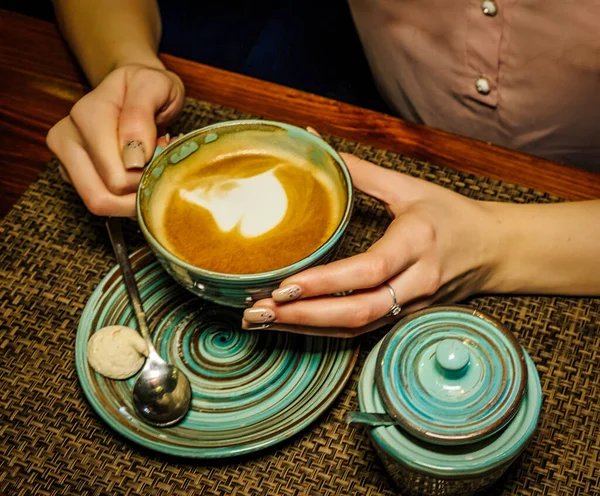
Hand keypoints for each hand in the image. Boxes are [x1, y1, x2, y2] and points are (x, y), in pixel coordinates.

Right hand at [46, 63, 184, 216]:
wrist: (136, 87)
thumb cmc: (148, 87)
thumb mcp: (154, 86)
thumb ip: (141, 116)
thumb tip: (133, 159)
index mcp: (86, 117)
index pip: (116, 176)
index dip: (147, 177)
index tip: (165, 153)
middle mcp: (67, 139)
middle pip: (101, 198)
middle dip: (139, 193)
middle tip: (159, 167)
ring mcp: (66, 160)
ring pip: (101, 205)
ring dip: (134, 196)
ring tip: (150, 169)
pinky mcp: (73, 176)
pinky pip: (104, 203)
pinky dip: (128, 196)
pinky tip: (140, 173)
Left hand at [242, 153, 499, 336]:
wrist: (494, 251)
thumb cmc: (452, 216)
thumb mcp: (410, 187)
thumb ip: (362, 171)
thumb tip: (318, 144)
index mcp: (417, 241)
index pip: (368, 270)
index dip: (325, 282)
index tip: (284, 285)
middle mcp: (417, 281)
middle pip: (359, 311)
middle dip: (304, 316)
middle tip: (257, 312)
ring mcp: (413, 305)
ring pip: (357, 328)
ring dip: (307, 328)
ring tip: (262, 321)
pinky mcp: (406, 318)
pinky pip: (362, 331)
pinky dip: (324, 330)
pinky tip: (293, 323)